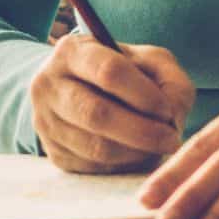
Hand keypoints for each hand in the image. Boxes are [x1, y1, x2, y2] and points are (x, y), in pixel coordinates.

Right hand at [30, 36, 194, 173]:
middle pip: (97, 114)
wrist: (81, 89)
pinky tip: (137, 154)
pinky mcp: (54, 153)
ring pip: (94, 147)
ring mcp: (46, 121)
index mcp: (73, 51)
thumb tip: (172, 118)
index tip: (166, 111)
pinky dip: (122, 164)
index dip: (143, 95)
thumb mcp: (151, 62)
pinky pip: (92, 166)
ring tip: (158, 147)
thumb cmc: (125, 73)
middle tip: (171, 140)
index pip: (109, 72)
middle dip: (142, 132)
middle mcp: (49, 85)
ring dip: (135, 152)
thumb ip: (172, 82)